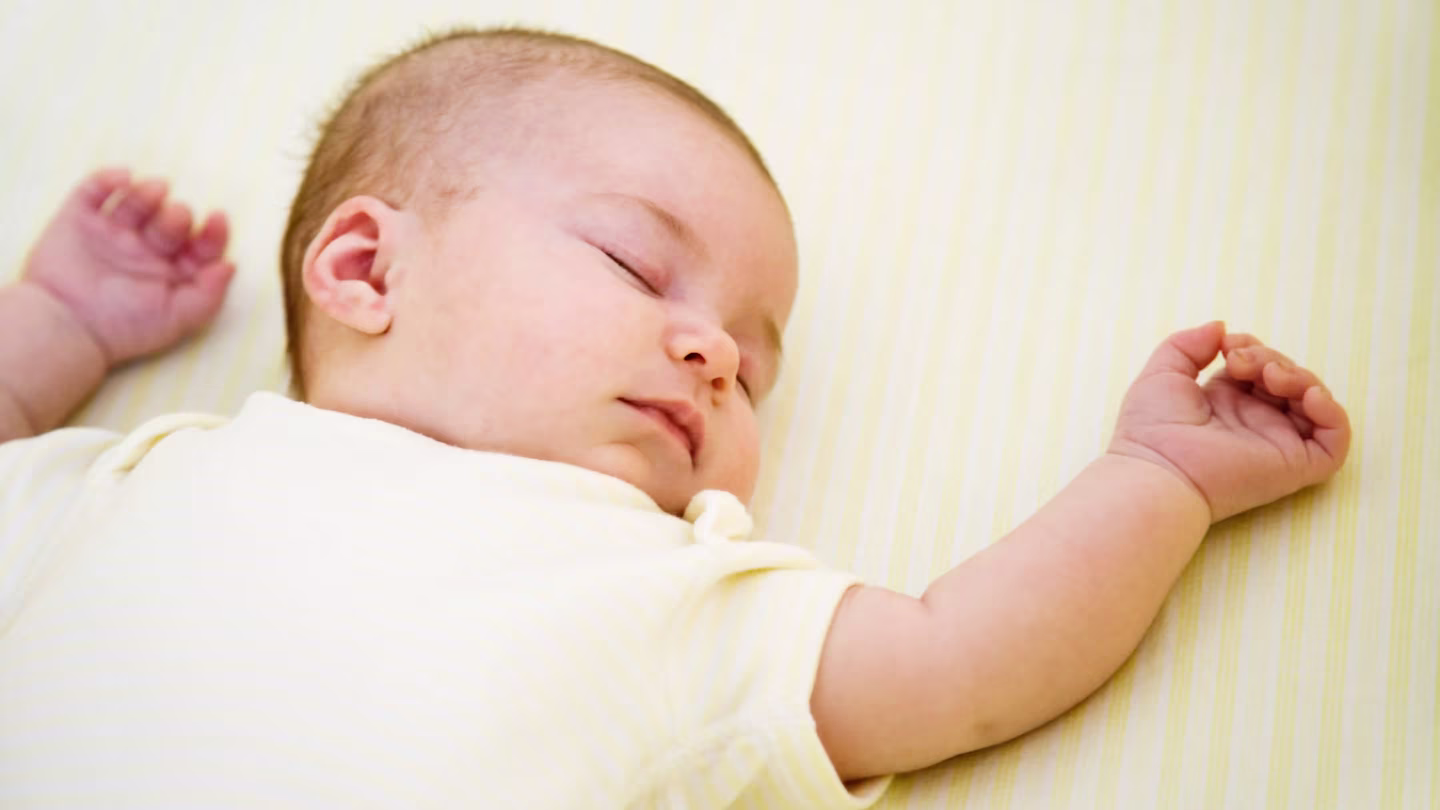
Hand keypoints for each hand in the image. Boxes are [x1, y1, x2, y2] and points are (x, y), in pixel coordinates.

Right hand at [20, 167, 235, 365]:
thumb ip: (210, 293)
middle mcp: (146, 248)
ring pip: (137, 200)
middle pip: (172, 220)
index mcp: (173, 270)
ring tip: (155, 190)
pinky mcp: (79, 221)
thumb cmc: (125, 329)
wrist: (65, 327)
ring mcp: (113, 232)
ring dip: (149, 192)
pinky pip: (94, 190)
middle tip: (174, 217)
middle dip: (178, 214)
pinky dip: (108, 178)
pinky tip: (123, 178)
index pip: (202, 244)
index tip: (218, 218)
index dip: (213, 231)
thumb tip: (232, 264)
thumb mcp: (178, 318)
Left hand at [1106, 321, 1350, 522]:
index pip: (1259, 367)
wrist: (1156, 468)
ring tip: (1269, 376)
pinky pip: (1334, 441)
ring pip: (1313, 402)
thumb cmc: (1150, 428)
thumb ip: (1189, 344)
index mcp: (1226, 404)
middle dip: (1271, 358)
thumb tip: (1221, 326)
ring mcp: (1276, 444)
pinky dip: (1332, 413)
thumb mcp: (1163, 372)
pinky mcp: (1294, 466)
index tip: (1228, 344)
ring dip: (1299, 376)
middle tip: (1239, 361)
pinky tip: (1308, 395)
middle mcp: (1254, 423)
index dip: (1253, 347)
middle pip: (1288, 378)